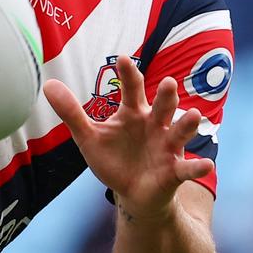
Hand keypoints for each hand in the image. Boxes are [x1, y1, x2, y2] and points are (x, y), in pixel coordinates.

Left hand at [44, 54, 212, 219]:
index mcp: (134, 113)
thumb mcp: (88, 137)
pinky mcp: (174, 171)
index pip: (132, 89)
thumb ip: (71, 112)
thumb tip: (47, 84)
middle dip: (167, 95)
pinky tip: (204, 165)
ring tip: (194, 115)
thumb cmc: (113, 159)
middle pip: (162, 106)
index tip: (124, 58)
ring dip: (187, 124)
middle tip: (168, 83)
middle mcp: (155, 125)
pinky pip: (187, 168)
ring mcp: (167, 147)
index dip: (129, 74)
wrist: (132, 193)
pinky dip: (198, 166)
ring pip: (179, 131)